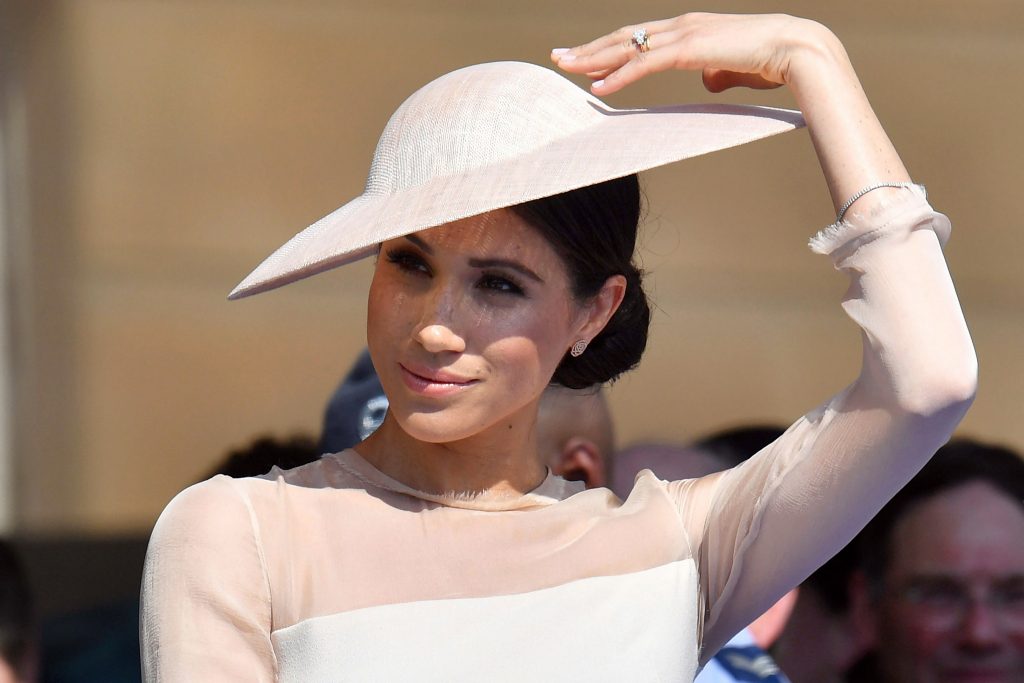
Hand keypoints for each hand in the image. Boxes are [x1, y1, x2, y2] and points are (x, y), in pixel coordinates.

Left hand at [552, 12, 910, 215]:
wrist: (800, 49)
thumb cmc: (773, 61)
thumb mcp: (736, 69)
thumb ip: (716, 73)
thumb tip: (707, 83)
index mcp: (690, 28)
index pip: (640, 37)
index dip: (610, 48)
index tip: (586, 59)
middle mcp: (682, 25)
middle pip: (624, 36)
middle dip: (589, 48)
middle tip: (558, 57)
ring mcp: (685, 34)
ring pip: (627, 45)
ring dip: (593, 58)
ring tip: (565, 68)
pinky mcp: (690, 49)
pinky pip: (645, 63)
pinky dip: (619, 75)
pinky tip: (597, 88)